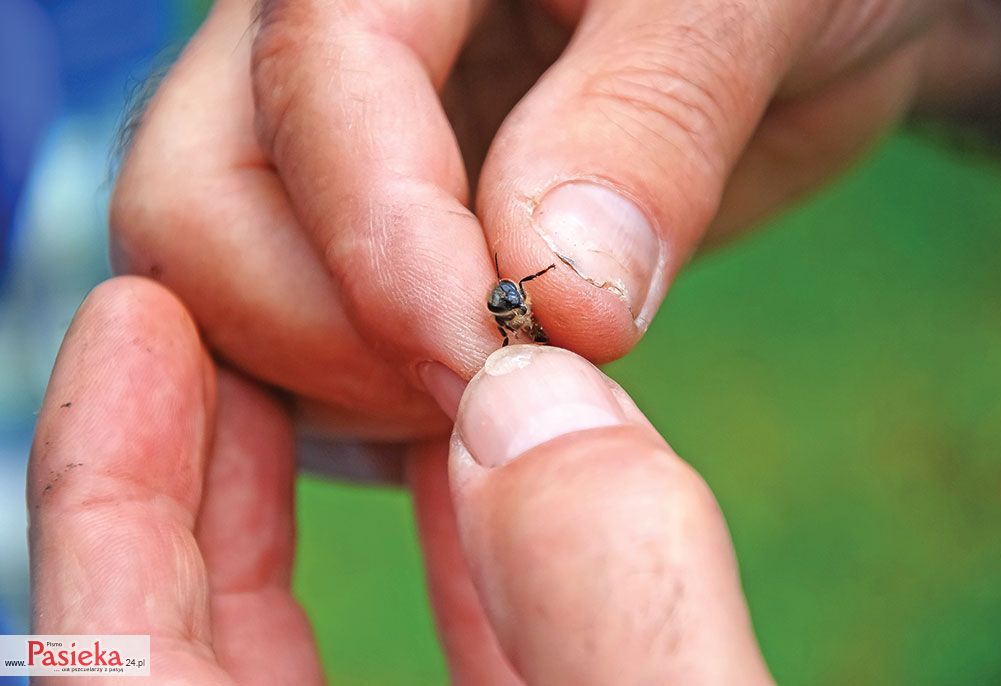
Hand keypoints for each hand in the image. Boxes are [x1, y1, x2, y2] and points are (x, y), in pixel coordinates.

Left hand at [31, 277, 770, 683]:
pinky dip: (454, 555)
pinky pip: (454, 658)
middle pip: (193, 646)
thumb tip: (537, 403)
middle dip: (192, 468)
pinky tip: (479, 454)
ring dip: (326, 500)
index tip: (135, 323)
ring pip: (310, 647)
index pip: (130, 670)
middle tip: (190, 313)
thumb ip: (611, 595)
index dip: (113, 491)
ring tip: (338, 354)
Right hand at [110, 0, 1000, 442]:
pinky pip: (290, 350)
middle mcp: (322, 50)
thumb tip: (559, 297)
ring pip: (223, 296)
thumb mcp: (749, 5)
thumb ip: (650, 123)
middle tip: (500, 389)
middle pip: (198, 206)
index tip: (499, 359)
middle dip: (331, 334)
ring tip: (501, 407)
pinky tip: (470, 425)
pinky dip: (361, 413)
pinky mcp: (359, 249)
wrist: (780, 26)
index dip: (389, 245)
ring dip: (343, 388)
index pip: (315, 85)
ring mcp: (329, 158)